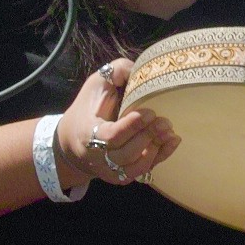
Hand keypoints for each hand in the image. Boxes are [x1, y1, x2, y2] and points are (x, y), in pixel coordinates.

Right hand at [56, 59, 180, 187]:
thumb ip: (116, 72)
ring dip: (155, 150)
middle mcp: (97, 157)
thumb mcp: (96, 84)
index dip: (131, 126)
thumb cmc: (88, 108)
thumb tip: (139, 68)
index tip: (150, 111)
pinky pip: (142, 172)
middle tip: (165, 121)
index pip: (111, 136)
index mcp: (87, 134)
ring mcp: (109, 170)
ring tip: (169, 131)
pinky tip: (172, 141)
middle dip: (147, 137)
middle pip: (125, 154)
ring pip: (134, 168)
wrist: (72, 143)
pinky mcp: (121, 176)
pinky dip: (160, 158)